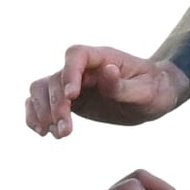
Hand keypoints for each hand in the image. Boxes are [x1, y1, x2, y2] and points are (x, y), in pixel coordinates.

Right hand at [27, 45, 189, 136]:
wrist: (154, 96)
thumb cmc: (154, 90)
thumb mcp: (147, 91)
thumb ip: (124, 85)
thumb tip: (107, 72)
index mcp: (102, 58)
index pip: (76, 55)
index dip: (69, 73)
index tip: (72, 97)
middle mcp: (83, 68)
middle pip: (54, 78)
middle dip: (56, 106)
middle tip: (66, 132)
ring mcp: (73, 83)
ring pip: (42, 89)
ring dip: (42, 112)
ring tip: (57, 134)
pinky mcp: (70, 100)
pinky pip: (41, 102)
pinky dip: (35, 115)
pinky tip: (43, 132)